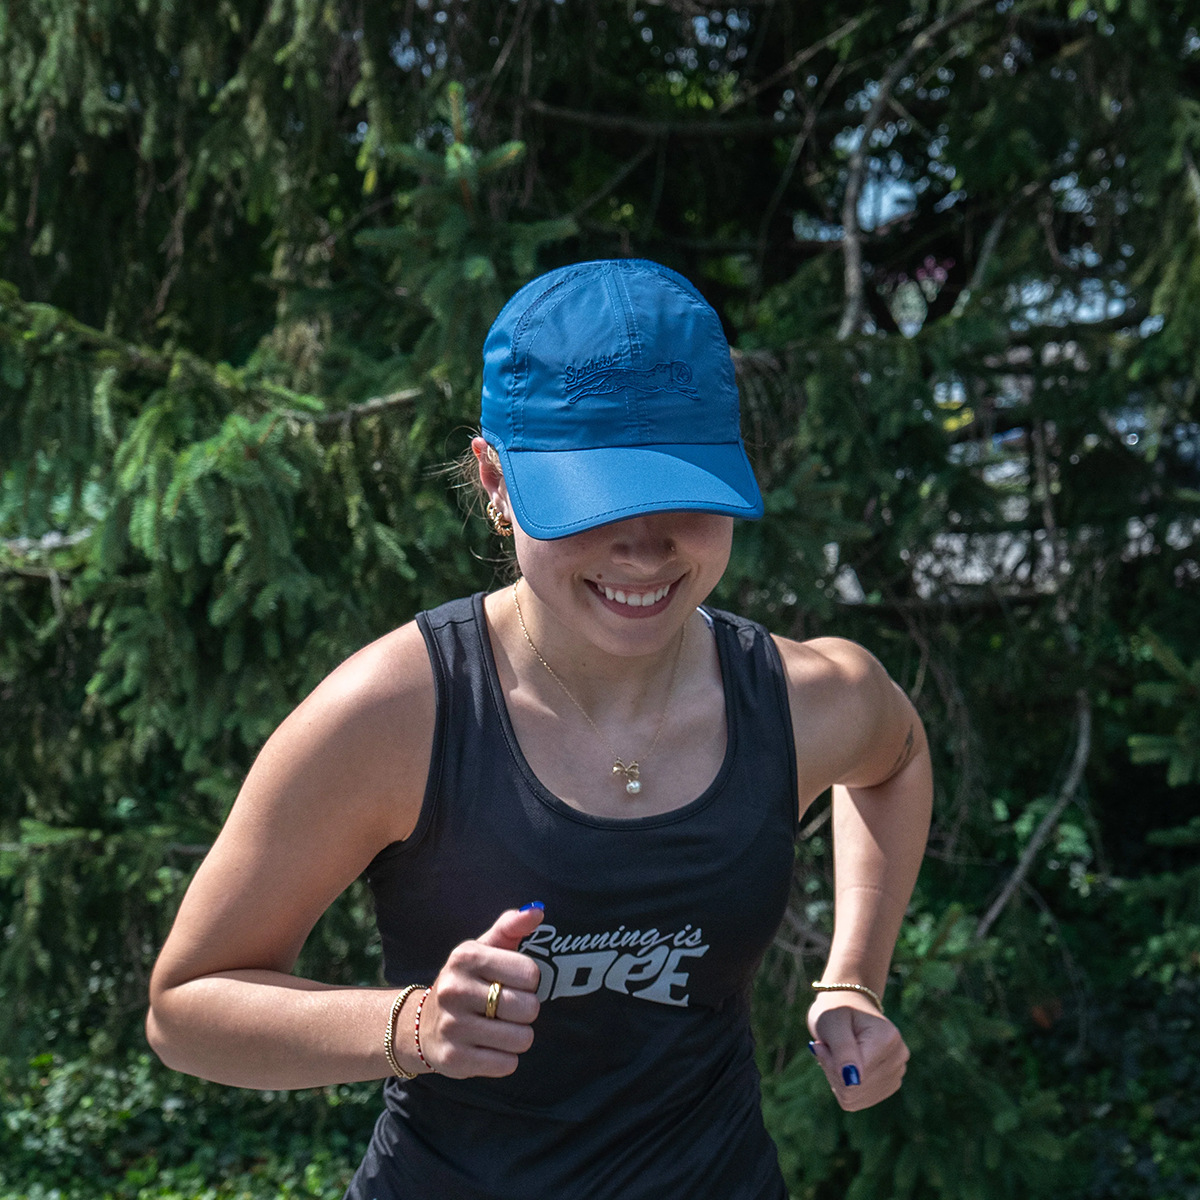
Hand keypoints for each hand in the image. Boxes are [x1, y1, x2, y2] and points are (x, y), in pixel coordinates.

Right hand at [415, 905, 544, 1078]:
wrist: (423, 1024)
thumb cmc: (467, 981)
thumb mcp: (484, 948)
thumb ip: (511, 926)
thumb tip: (537, 911)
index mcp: (466, 956)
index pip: (530, 972)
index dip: (529, 980)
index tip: (513, 982)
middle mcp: (454, 989)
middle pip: (527, 1008)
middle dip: (526, 1011)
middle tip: (508, 1009)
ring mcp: (452, 1026)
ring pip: (521, 1039)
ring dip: (519, 1037)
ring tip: (500, 1028)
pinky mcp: (454, 1059)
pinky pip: (507, 1064)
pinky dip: (506, 1059)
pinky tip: (489, 1047)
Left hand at [806, 991, 908, 1110]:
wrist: (848, 1006)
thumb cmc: (836, 1010)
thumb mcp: (831, 1022)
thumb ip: (843, 1050)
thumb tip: (853, 1081)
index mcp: (888, 1038)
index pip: (853, 1077)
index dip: (829, 1065)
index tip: (819, 1045)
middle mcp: (898, 1058)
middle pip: (854, 1089)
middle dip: (832, 1071)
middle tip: (826, 1048)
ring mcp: (896, 1073)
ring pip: (855, 1097)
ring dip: (837, 1078)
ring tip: (836, 1054)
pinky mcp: (889, 1085)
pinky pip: (858, 1101)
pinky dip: (844, 1085)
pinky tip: (844, 1065)